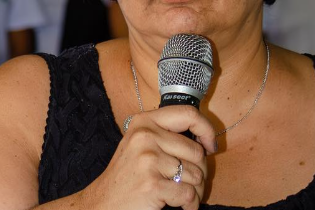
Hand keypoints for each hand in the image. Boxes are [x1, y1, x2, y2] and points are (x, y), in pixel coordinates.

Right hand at [77, 106, 216, 209]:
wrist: (103, 202)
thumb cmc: (128, 176)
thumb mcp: (140, 144)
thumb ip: (165, 135)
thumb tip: (205, 139)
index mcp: (144, 122)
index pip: (188, 114)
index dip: (207, 129)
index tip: (211, 146)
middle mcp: (145, 136)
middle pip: (197, 151)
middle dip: (199, 172)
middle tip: (186, 181)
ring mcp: (148, 159)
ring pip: (197, 175)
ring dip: (195, 191)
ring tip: (178, 193)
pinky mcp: (152, 184)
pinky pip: (189, 194)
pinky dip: (189, 205)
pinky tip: (177, 205)